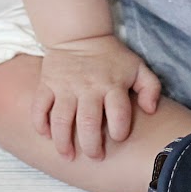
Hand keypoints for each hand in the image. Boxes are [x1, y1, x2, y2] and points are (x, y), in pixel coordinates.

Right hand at [32, 34, 161, 159]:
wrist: (80, 35)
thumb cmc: (112, 57)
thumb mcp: (138, 67)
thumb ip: (151, 88)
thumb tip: (151, 110)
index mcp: (112, 85)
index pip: (118, 114)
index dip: (119, 131)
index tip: (117, 138)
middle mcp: (88, 88)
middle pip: (88, 123)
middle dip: (91, 146)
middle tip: (94, 157)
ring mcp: (65, 86)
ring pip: (61, 120)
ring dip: (63, 142)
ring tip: (68, 156)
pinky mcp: (47, 84)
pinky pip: (39, 107)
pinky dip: (40, 124)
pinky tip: (46, 136)